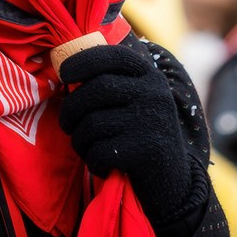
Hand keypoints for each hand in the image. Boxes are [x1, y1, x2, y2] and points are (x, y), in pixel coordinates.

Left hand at [58, 44, 198, 224]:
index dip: (83, 60)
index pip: (113, 56)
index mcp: (150, 76)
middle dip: (70, 109)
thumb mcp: (135, 101)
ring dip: (80, 141)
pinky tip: (102, 166)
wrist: (172, 181)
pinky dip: (92, 162)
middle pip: (96, 89)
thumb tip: (65, 69)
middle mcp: (154, 93)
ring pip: (92, 123)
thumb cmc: (140, 135)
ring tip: (88, 149)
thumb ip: (110, 82)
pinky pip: (99, 151)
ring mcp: (152, 121)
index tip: (64, 74)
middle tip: (67, 125)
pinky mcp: (146, 150)